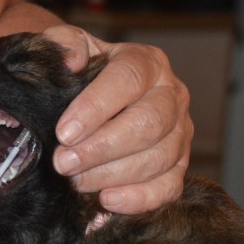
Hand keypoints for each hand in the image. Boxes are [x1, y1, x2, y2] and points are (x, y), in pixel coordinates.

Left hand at [42, 25, 192, 213]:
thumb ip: (64, 42)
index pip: (127, 80)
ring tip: (76, 182)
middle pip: (148, 124)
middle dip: (102, 149)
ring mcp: (180, 132)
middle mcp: (171, 94)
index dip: (96, 108)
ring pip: (158, 158)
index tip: (63, 133)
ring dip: (113, 175)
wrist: (92, 96)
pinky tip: (106, 201)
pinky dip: (139, 199)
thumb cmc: (81, 73)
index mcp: (146, 62)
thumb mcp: (68, 47)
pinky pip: (169, 187)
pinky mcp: (179, 165)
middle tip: (63, 164)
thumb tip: (72, 59)